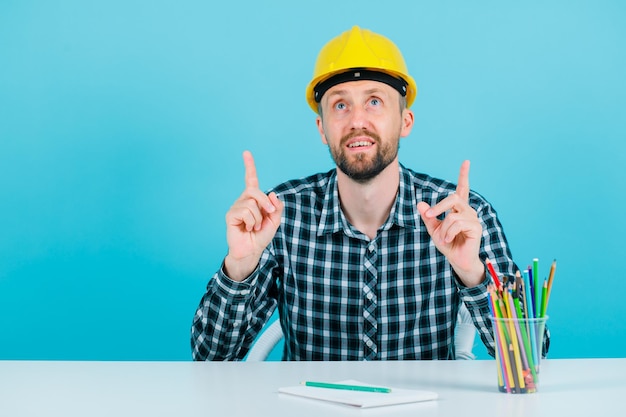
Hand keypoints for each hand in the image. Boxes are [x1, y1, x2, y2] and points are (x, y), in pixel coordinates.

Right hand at [224, 151, 283, 281]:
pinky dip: (252, 221)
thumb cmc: (261, 236)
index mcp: (254, 200)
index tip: (246, 153)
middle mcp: (243, 200)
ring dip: (258, 217)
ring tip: (255, 226)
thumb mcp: (275, 220)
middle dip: (265, 202)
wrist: (252, 251)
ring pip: (251, 203)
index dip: (249, 166)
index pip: (251, 180)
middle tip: (269, 214)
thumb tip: (272, 194)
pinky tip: (248, 228)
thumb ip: (276, 207)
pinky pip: (245, 211)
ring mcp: (236, 207)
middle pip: (254, 190)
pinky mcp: (230, 215)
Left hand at [417, 161, 484, 286]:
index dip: (464, 175)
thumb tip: (420, 204)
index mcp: (459, 209)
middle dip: (438, 207)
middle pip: (452, 197)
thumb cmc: (448, 244)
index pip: (463, 188)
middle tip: (429, 216)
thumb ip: (428, 217)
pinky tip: (448, 240)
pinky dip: (448, 232)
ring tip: (443, 238)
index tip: (466, 162)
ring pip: (452, 215)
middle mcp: (467, 210)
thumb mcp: (433, 230)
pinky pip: (457, 223)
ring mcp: (473, 218)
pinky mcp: (476, 227)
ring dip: (443, 228)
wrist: (457, 260)